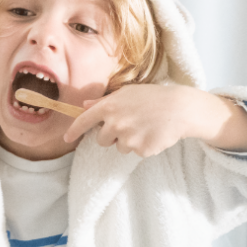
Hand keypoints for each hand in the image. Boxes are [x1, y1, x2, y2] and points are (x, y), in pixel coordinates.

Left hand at [63, 84, 193, 157]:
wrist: (179, 108)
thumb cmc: (151, 97)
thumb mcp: (125, 93)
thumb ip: (103, 101)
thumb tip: (84, 105)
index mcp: (109, 107)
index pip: (84, 121)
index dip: (73, 131)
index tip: (66, 138)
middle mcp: (115, 123)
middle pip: (102, 140)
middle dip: (111, 135)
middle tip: (127, 124)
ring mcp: (129, 138)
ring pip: (119, 147)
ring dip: (128, 140)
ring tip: (143, 126)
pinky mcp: (142, 150)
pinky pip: (136, 152)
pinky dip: (142, 146)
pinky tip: (152, 134)